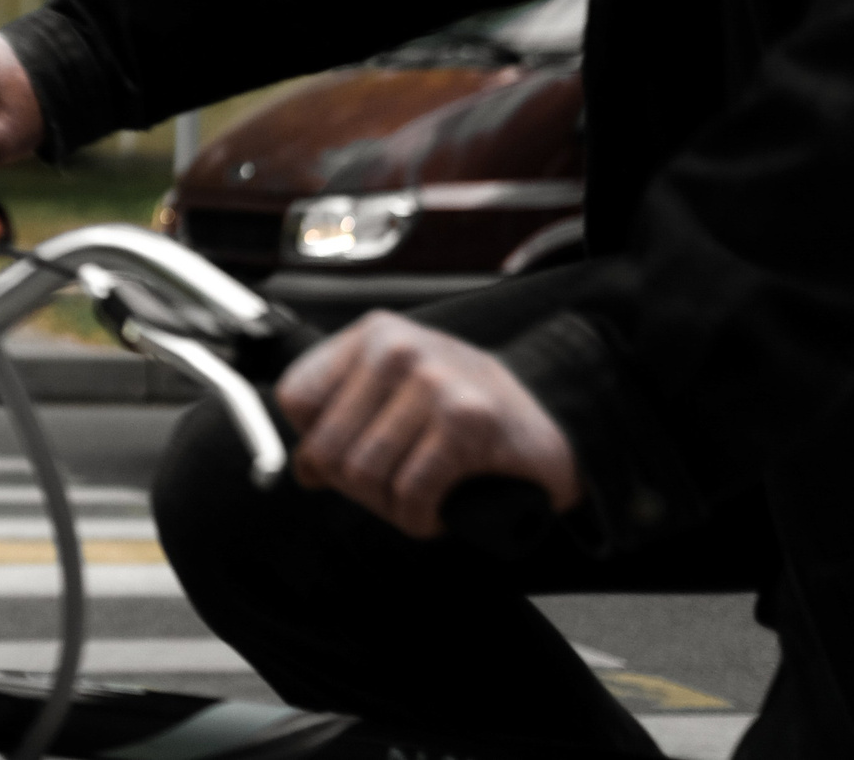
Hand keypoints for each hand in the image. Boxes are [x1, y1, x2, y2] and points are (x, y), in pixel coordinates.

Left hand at [278, 310, 580, 538]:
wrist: (557, 416)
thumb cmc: (469, 409)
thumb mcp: (399, 388)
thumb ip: (346, 413)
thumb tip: (304, 469)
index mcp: (372, 335)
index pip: (296, 400)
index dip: (315, 444)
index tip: (345, 458)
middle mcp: (397, 349)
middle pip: (328, 447)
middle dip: (354, 488)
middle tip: (391, 491)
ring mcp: (433, 383)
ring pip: (364, 476)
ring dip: (389, 507)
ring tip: (418, 498)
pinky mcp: (466, 424)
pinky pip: (410, 495)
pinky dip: (419, 519)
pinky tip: (437, 510)